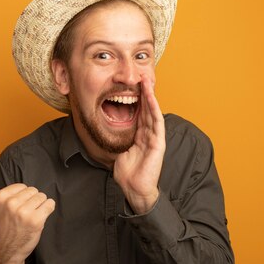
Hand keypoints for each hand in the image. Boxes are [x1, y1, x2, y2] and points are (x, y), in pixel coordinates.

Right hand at [0, 173, 54, 263]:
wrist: (6, 253)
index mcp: (0, 197)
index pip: (23, 186)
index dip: (22, 197)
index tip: (16, 209)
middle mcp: (11, 203)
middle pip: (34, 191)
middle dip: (31, 201)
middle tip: (23, 215)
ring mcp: (24, 212)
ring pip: (42, 197)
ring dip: (40, 206)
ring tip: (30, 218)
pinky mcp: (36, 220)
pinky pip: (50, 204)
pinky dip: (48, 210)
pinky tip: (39, 219)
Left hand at [114, 76, 164, 213]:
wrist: (134, 188)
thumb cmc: (128, 173)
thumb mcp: (120, 150)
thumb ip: (118, 138)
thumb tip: (105, 128)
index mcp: (141, 135)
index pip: (140, 112)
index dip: (137, 97)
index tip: (132, 83)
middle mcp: (149, 134)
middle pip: (148, 108)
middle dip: (145, 91)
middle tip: (142, 75)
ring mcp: (155, 138)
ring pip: (153, 111)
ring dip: (150, 95)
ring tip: (147, 80)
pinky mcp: (158, 143)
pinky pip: (156, 122)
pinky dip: (154, 109)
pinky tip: (151, 98)